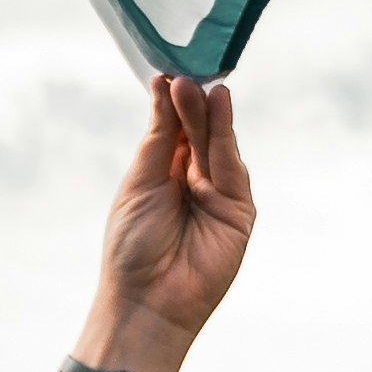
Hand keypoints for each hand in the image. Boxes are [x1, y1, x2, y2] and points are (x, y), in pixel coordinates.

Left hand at [79, 71, 254, 371]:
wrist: (147, 302)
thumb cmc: (132, 248)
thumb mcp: (139, 183)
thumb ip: (157, 138)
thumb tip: (163, 89)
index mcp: (164, 173)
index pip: (172, 127)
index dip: (172, 100)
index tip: (168, 70)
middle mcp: (193, 179)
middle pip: (196, 131)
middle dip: (190, 103)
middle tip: (184, 74)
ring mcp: (219, 194)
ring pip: (217, 144)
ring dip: (208, 114)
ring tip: (198, 86)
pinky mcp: (240, 211)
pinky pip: (232, 167)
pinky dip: (224, 138)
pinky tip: (217, 109)